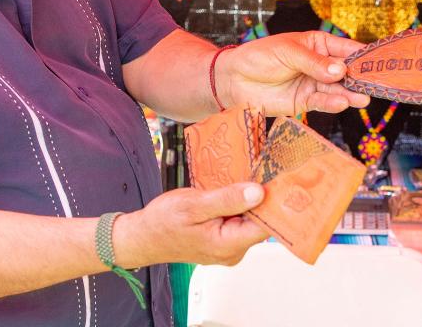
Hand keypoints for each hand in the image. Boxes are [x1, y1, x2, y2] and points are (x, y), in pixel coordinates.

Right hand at [114, 182, 268, 267]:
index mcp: (228, 244)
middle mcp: (233, 251)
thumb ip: (227, 200)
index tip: (278, 180)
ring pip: (249, 221)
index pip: (266, 226)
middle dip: (260, 198)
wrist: (144, 237)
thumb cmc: (163, 222)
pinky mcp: (223, 242)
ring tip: (241, 179)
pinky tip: (229, 192)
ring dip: (246, 201)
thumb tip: (258, 193)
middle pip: (260, 223)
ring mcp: (228, 248)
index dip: (274, 203)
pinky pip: (238, 222)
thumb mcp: (194, 204)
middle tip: (260, 171)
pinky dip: (236, 207)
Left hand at [216, 31, 369, 114]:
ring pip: (337, 89)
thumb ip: (314, 62)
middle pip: (347, 72)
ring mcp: (313, 84)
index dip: (363, 55)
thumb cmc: (259, 56)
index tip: (380, 62)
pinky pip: (323, 102)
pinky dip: (333, 103)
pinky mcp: (304, 102)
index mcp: (318, 44)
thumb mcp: (287, 52)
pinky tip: (343, 102)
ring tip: (362, 97)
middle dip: (361, 77)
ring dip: (350, 94)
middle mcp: (320, 65)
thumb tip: (340, 70)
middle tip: (377, 84)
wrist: (234, 79)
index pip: (346, 49)